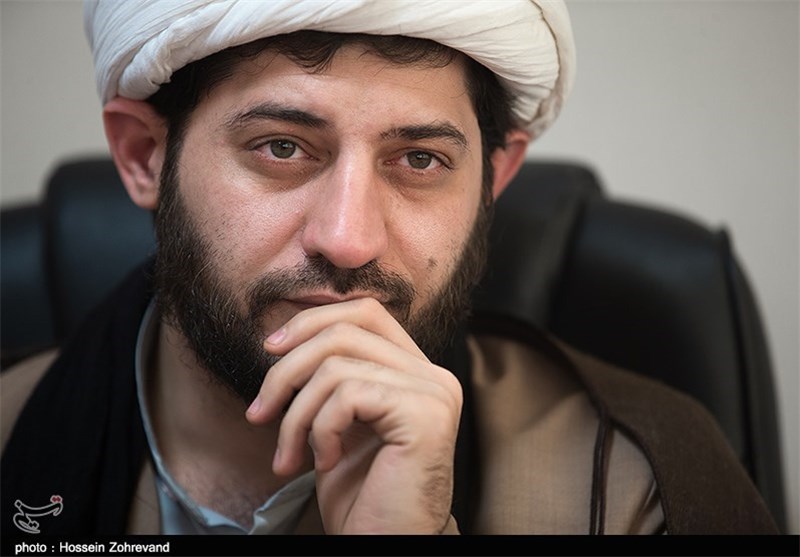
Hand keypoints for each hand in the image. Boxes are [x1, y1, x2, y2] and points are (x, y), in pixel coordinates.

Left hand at [245, 297, 462, 533]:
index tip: (271, 350)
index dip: (313, 321)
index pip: (366, 313)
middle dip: (287, 369)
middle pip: (345, 331)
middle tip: (259, 412)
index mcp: (416, 371)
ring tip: (289, 454)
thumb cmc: (361, 493)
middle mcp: (433, 376)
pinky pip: (346, 395)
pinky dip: (319, 429)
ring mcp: (433, 393)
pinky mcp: (424, 415)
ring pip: (336, 365)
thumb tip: (284, 337)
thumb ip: (332, 375)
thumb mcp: (339, 421)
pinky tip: (325, 462)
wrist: (385, 545)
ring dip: (295, 414)